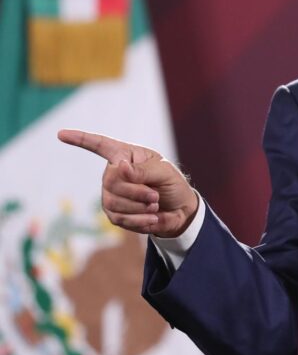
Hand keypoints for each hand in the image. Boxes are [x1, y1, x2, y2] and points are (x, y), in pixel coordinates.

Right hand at [57, 130, 198, 237]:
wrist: (179, 210)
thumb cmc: (172, 184)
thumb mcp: (165, 172)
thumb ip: (144, 169)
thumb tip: (120, 166)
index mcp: (126, 156)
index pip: (100, 145)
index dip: (80, 139)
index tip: (61, 134)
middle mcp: (114, 173)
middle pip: (111, 182)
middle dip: (137, 191)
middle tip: (155, 195)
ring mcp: (111, 194)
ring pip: (113, 202)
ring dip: (140, 206)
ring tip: (155, 205)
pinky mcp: (114, 214)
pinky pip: (119, 218)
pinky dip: (139, 220)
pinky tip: (152, 218)